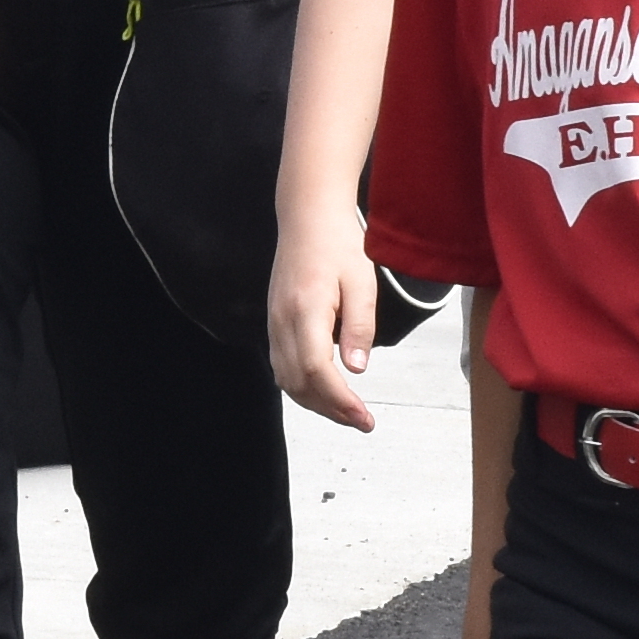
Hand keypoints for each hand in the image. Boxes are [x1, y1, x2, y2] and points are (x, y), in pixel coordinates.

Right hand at [265, 199, 386, 432]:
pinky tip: (325, 391)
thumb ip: (359, 326)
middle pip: (299, 383)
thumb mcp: (362, 281)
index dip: (340, 400)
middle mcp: (283, 321)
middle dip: (331, 410)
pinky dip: (302, 387)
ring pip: (287, 380)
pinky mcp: (274, 323)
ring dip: (315, 403)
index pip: (318, 370)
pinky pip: (282, 366)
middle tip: (363, 421)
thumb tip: (356, 369)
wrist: (307, 217)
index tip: (364, 416)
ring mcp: (274, 323)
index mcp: (306, 310)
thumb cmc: (339, 244)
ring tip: (348, 412)